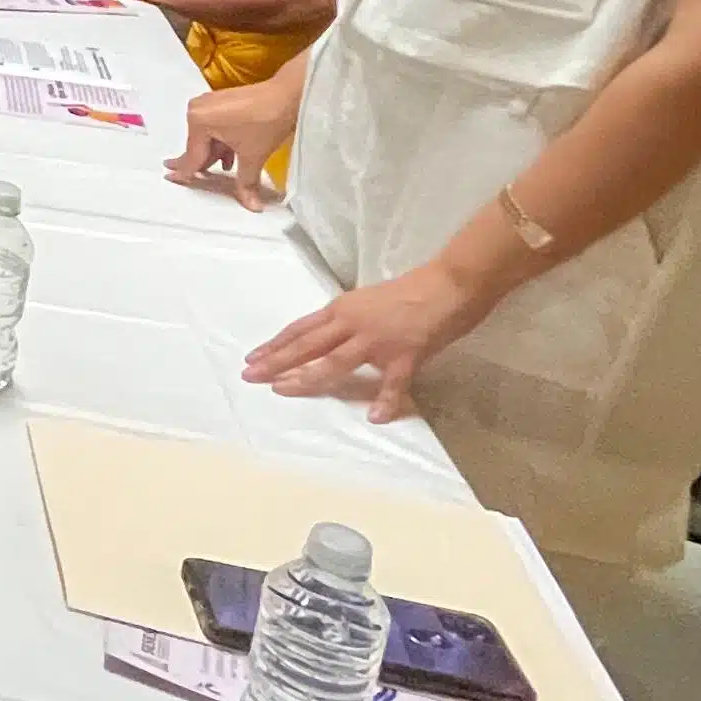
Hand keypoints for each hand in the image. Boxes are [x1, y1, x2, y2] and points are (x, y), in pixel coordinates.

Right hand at [168, 83, 294, 210]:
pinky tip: (231, 154)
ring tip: (223, 168)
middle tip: (185, 176)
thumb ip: (246, 183)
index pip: (193, 155)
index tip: (169, 179)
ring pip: (207, 136)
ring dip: (215, 153)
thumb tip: (252, 207)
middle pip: (198, 144)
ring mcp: (208, 103)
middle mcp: (197, 109)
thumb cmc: (266, 123)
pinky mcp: (220, 100)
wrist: (289, 95)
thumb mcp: (253, 156)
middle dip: (200, 162)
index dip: (185, 172)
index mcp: (199, 121)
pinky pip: (214, 126)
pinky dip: (221, 141)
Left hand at [240, 259, 497, 421]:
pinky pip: (393, 382)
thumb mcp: (367, 302)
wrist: (449, 283)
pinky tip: (375, 417)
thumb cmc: (410, 291)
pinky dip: (385, 400)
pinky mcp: (406, 354)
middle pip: (308, 345)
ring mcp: (378, 340)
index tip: (251, 359)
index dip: (275, 345)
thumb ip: (347, 322)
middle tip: (250, 377)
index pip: (301, 329)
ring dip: (308, 377)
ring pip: (336, 361)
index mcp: (343, 309)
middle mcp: (353, 323)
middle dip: (277, 361)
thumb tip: (328, 339)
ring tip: (284, 390)